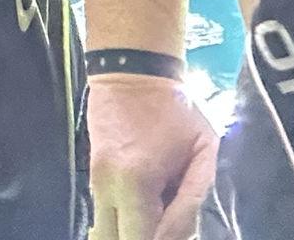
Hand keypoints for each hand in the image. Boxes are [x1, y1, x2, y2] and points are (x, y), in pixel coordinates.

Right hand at [87, 74, 218, 239]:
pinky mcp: (91, 178)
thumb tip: (178, 235)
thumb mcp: (203, 147)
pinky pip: (104, 216)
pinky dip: (123, 218)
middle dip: (142, 235)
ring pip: (104, 233)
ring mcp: (94, 185)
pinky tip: (145, 197)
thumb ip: (194, 197)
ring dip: (130, 230)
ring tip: (154, 208)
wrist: (133, 71)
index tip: (173, 225)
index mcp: (136, 182)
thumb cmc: (176, 108)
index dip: (161, 239)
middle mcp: (106, 190)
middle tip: (163, 218)